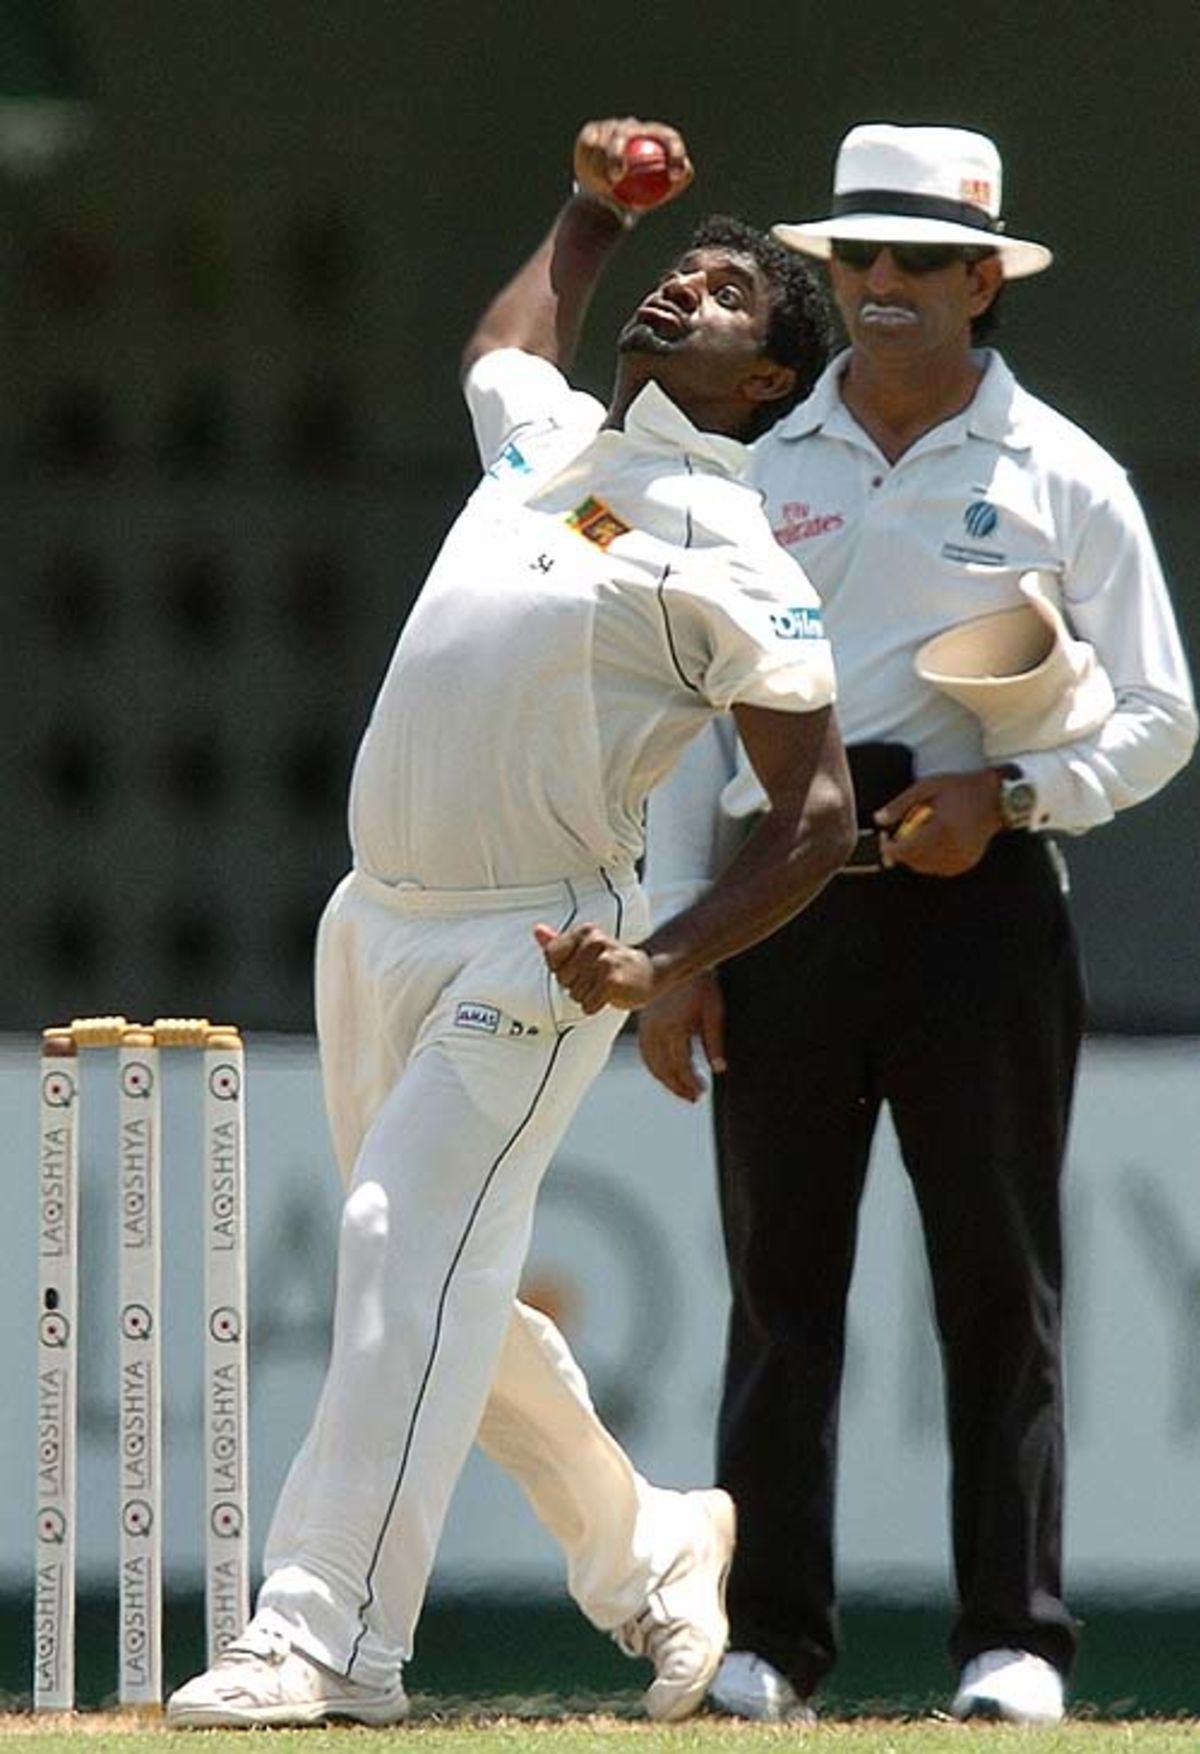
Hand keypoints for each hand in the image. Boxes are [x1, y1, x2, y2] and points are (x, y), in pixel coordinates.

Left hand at [533, 921, 655, 1013]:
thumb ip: (558, 942)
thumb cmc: (612, 962)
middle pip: (563, 978)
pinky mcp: (612, 981)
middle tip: (597, 977)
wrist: (650, 972)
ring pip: (575, 994)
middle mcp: (594, 942)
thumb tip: (537, 930)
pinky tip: (610, 995)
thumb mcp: (585, 948)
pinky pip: (588, 1004)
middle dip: (577, 984)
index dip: (563, 969)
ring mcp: (604, 961)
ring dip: (588, 996)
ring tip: (605, 985)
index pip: (552, 957)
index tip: (582, 967)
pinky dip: (596, 1006)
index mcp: (584, 932)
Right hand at [573, 117, 693, 213]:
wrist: (612, 198)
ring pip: (601, 142)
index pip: (668, 138)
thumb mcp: (662, 193)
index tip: (674, 175)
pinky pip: (588, 145)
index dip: (674, 152)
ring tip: (602, 186)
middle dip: (618, 153)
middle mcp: (633, 127)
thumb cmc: (641, 196)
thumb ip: (678, 179)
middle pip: (625, 134)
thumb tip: (685, 171)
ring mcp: (611, 128)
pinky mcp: (591, 132)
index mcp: (655, 136)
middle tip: (617, 177)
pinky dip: (588, 162)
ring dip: (599, 165)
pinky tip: (589, 177)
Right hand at [637, 974, 724, 1102]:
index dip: (691, 1081)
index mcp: (674, 1026)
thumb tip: (719, 1069)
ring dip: (665, 1080)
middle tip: (694, 1098)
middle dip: (678, 1086)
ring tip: (682, 1090)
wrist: (676, 959)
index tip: (703, 1090)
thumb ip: (714, 1041)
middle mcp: (656, 1029)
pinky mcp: (643, 1023)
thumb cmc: (701, 983)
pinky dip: (654, 1067)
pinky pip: (645, 1052)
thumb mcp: (714, 1010)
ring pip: (651, 1062)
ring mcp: (646, 1026)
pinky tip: (666, 1073)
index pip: (680, 1064)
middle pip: (663, 1068)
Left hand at [875, 771, 1003, 875]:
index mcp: (941, 829)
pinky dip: (931, 860)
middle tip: (896, 836)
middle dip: (901, 851)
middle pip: (913, 861)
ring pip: (925, 867)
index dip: (889, 848)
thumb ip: (900, 804)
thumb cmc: (961, 789)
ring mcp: (960, 858)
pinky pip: (939, 869)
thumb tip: (878, 819)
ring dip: (914, 856)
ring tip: (916, 836)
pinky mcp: (966, 863)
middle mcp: (952, 847)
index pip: (905, 850)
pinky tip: (933, 843)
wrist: (996, 798)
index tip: (883, 839)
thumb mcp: (927, 787)